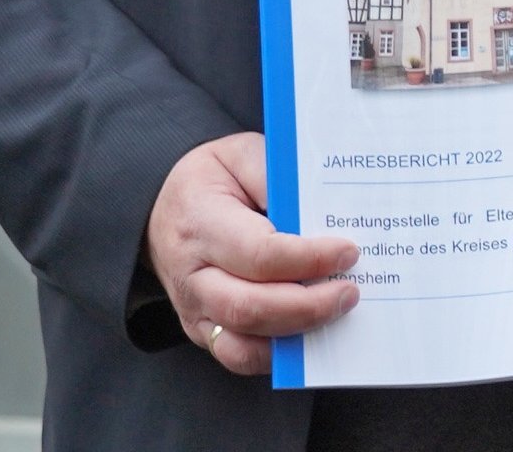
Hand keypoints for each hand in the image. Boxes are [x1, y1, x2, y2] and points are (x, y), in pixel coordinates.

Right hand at [145, 133, 357, 374]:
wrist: (162, 207)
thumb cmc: (213, 179)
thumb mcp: (244, 155)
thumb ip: (280, 179)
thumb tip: (324, 213)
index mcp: (201, 223)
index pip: (259, 254)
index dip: (308, 259)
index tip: (348, 252)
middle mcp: (192, 276)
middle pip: (250, 308)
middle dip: (309, 307)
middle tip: (350, 292)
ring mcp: (194, 310)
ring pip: (243, 346)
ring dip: (297, 337)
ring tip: (336, 314)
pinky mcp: (202, 331)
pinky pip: (240, 356)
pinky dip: (280, 354)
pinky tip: (313, 334)